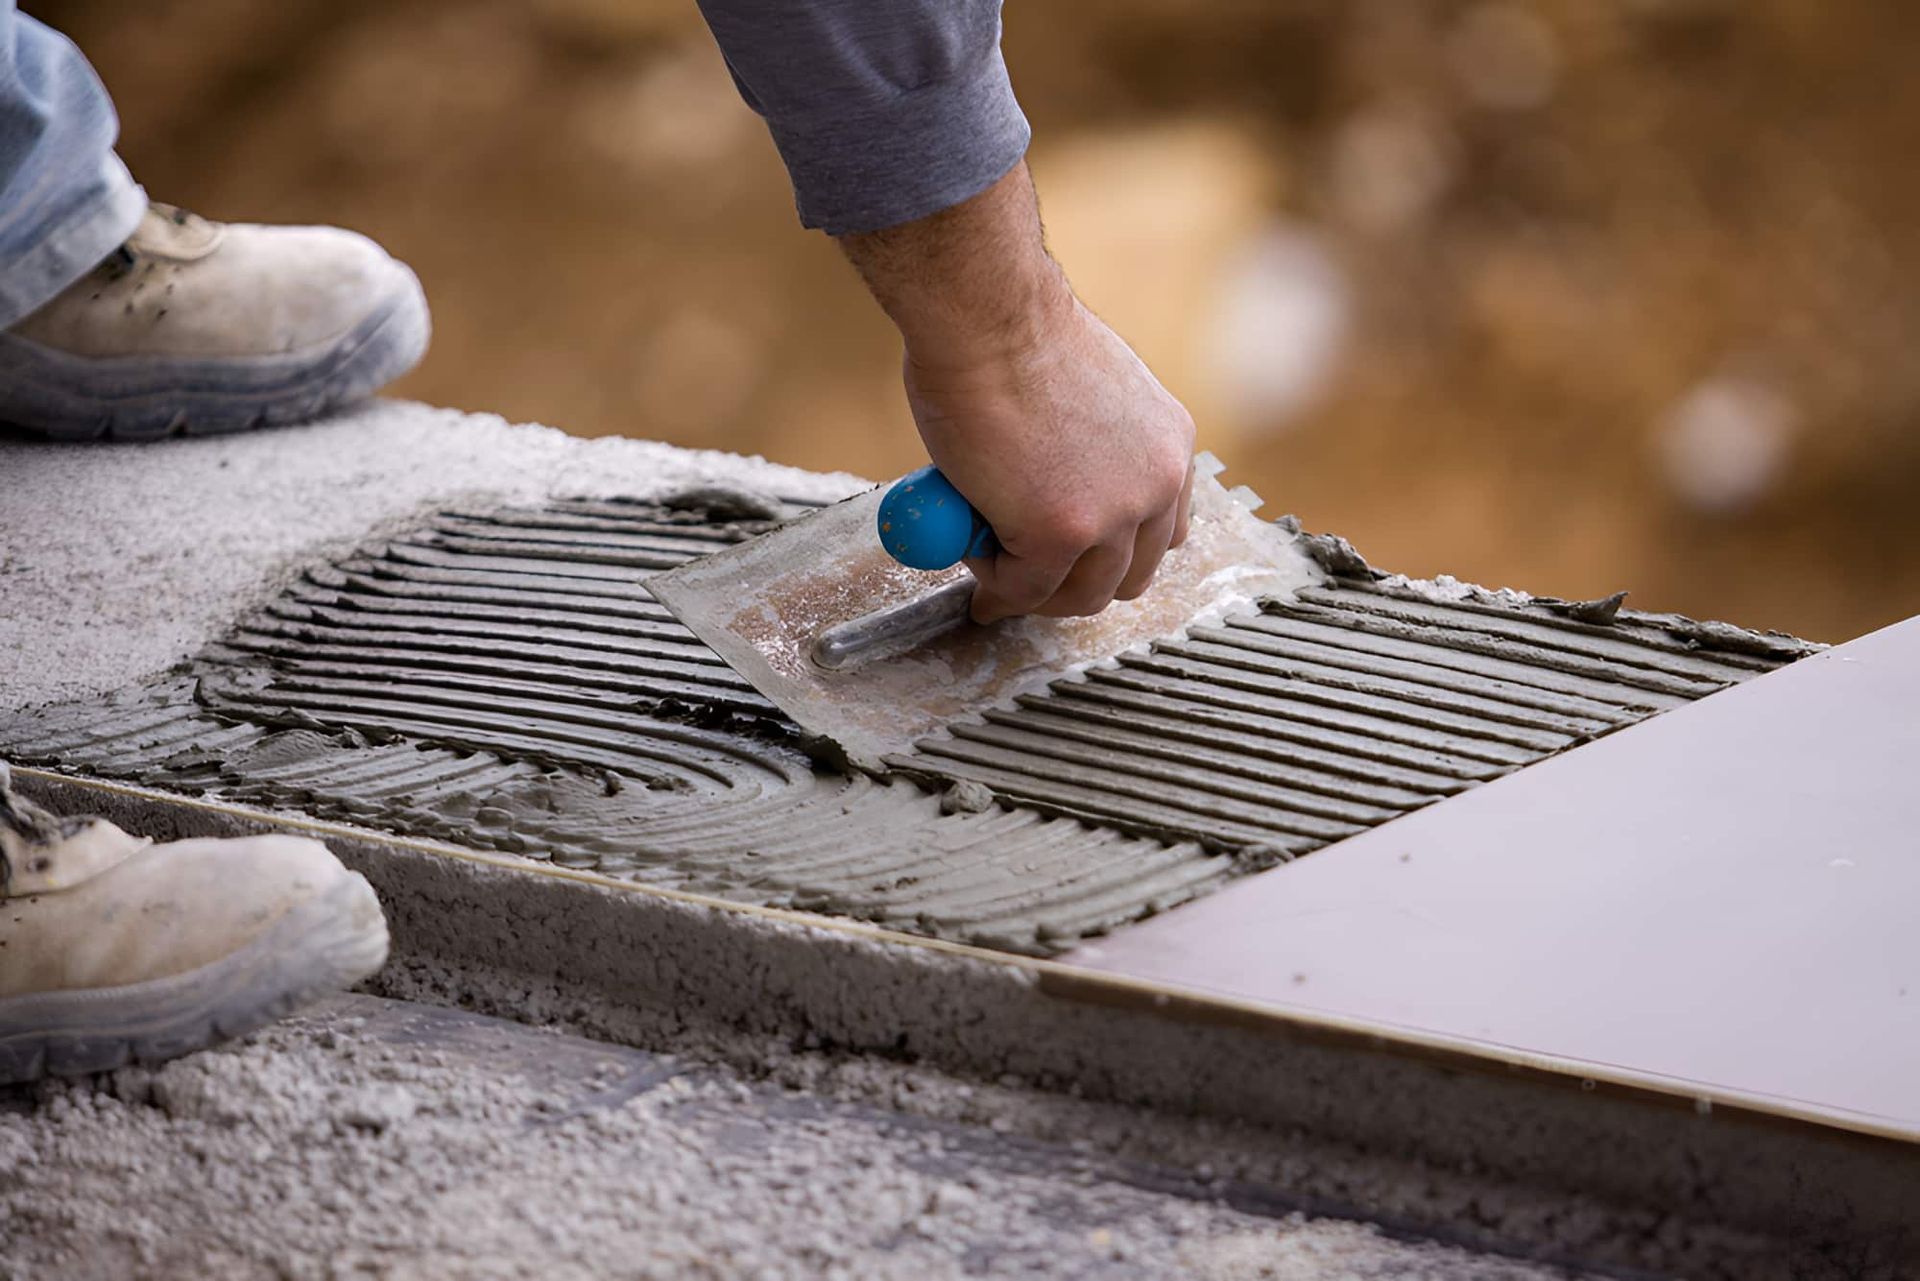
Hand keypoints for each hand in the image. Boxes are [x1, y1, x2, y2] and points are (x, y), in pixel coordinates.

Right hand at [838, 162, 1194, 620]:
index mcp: (1169, 442)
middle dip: (1075, 584)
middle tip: (1025, 576)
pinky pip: (1024, 588)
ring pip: (1080, 595)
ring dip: (1032, 589)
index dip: (1112, 552)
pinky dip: (994, 583)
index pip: (1162, 530)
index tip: (1073, 556)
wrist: (987, 314)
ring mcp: (1112, 515)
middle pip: (1130, 575)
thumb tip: (1048, 476)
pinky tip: (968, 549)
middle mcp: (1157, 482)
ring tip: (989, 560)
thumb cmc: (1012, 331)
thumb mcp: (1088, 395)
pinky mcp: (1059, 535)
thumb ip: (1087, 446)